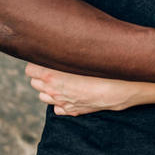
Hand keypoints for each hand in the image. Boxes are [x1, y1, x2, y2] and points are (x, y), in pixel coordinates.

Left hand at [26, 64, 150, 115]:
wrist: (125, 88)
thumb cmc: (106, 68)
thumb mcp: (84, 55)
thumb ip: (66, 52)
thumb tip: (55, 42)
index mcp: (52, 76)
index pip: (30, 70)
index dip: (37, 63)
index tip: (47, 57)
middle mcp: (54, 91)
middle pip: (34, 83)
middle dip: (41, 75)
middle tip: (55, 66)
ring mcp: (63, 103)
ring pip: (43, 97)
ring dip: (49, 89)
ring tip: (62, 80)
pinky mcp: (73, 111)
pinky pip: (57, 108)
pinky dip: (60, 102)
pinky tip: (71, 94)